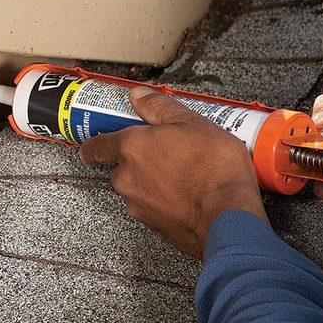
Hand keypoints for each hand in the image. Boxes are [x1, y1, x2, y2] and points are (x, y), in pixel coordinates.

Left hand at [79, 87, 267, 257]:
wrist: (228, 218)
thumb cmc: (213, 168)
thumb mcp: (192, 123)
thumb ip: (159, 107)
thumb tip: (138, 95)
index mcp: (131, 148)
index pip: (96, 147)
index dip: (94, 146)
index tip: (96, 145)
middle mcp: (127, 178)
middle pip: (121, 168)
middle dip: (139, 162)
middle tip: (166, 153)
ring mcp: (139, 206)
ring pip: (138, 189)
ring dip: (154, 182)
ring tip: (185, 174)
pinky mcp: (154, 227)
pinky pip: (153, 207)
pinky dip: (165, 201)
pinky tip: (189, 194)